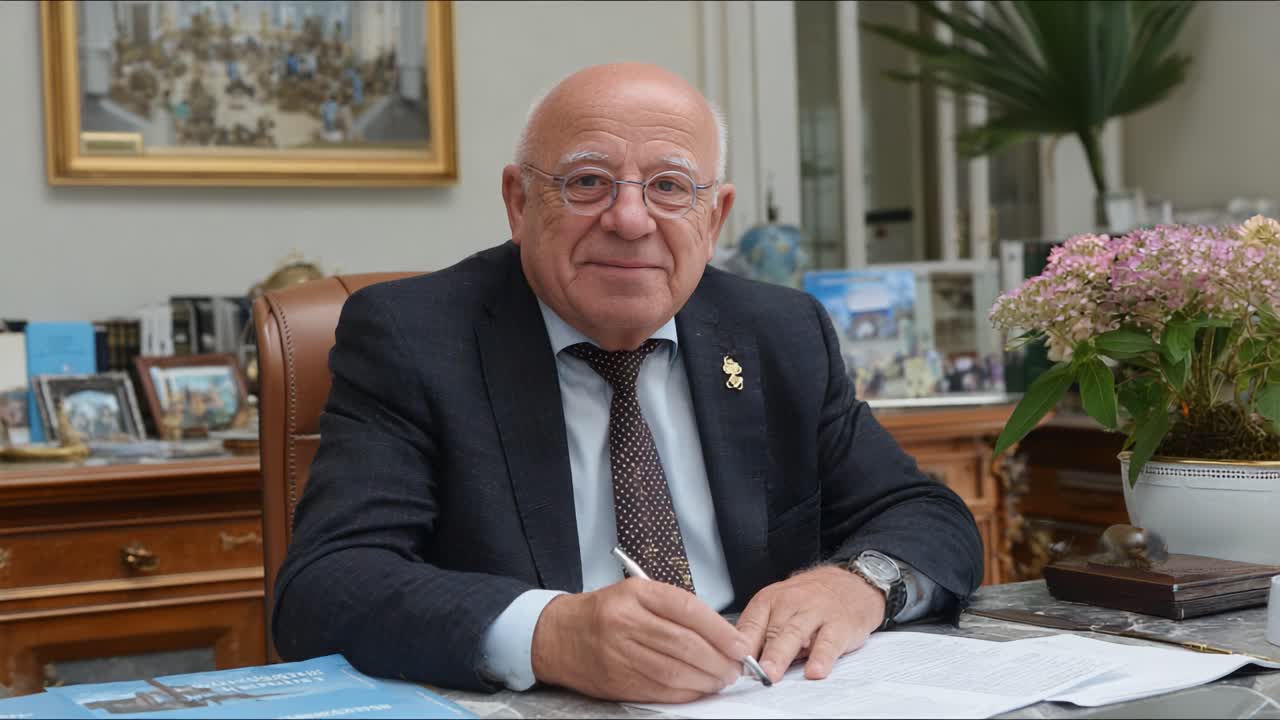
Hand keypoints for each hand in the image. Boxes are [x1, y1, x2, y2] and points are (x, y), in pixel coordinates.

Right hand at [531, 578, 748, 702]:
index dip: (720, 630)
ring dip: (705, 679)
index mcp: (635, 594)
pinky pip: (659, 689)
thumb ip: (674, 610)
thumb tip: (719, 635)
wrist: (557, 634)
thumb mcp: (636, 594)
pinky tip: (697, 689)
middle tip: (734, 667)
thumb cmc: (603, 613)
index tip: (739, 644)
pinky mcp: (616, 679)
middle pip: (684, 644)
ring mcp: (619, 653)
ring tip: (720, 679)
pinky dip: (684, 692)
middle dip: (718, 659)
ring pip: (674, 670)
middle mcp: (626, 621)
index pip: (687, 609)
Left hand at [736, 565, 883, 682]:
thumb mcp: (780, 608)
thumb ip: (762, 634)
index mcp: (769, 601)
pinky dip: (821, 657)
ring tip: (772, 675)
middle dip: (760, 653)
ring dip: (781, 655)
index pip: (750, 625)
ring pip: (795, 634)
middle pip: (771, 631)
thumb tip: (741, 664)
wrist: (849, 584)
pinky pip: (828, 642)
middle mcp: (790, 603)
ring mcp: (816, 612)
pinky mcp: (839, 624)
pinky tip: (815, 671)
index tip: (732, 666)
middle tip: (752, 672)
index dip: (740, 647)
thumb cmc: (809, 601)